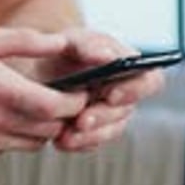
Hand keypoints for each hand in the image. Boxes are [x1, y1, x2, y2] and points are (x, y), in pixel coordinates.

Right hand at [0, 28, 87, 161]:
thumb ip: (25, 41)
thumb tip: (61, 43)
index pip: (56, 107)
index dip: (75, 103)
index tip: (78, 93)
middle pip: (49, 130)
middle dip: (61, 117)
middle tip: (58, 100)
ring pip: (30, 145)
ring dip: (37, 129)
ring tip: (27, 107)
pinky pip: (4, 151)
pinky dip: (10, 138)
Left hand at [47, 27, 164, 151]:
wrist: (34, 72)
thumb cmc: (60, 50)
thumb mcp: (71, 41)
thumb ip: (91, 46)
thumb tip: (109, 56)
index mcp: (129, 67)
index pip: (150, 81)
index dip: (135, 91)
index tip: (110, 95)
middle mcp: (125, 93)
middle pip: (126, 111)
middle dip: (103, 117)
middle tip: (80, 121)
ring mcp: (110, 116)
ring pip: (109, 132)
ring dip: (88, 136)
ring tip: (64, 137)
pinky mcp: (93, 133)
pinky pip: (90, 143)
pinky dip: (76, 143)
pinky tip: (59, 140)